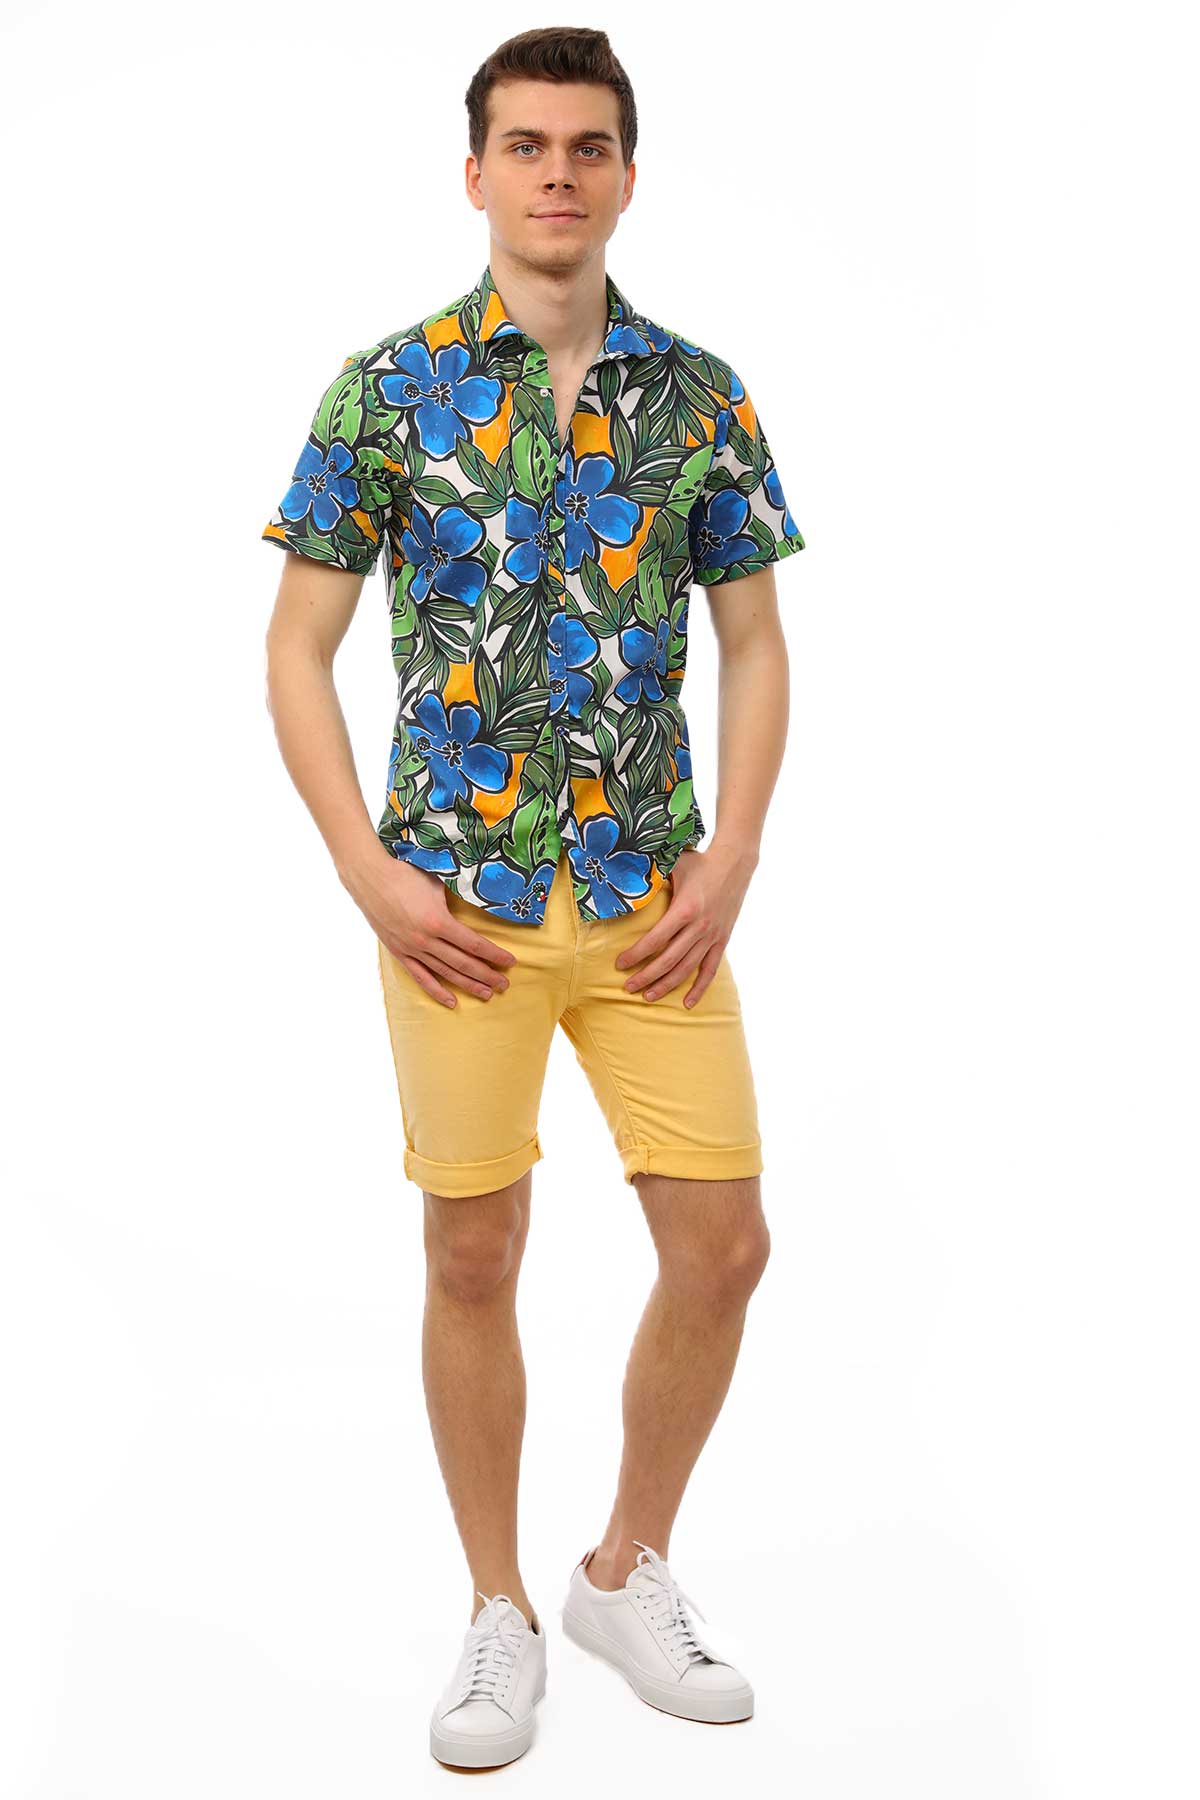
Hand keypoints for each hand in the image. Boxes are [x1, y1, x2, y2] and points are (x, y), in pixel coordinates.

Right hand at [345, 852, 516, 1008]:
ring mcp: (411, 949)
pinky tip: (451, 1002)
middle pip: (463, 963)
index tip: (510, 962)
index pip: (473, 944)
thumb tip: (481, 899)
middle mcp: (425, 940)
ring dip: (468, 985)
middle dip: (487, 975)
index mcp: (438, 921)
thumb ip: (458, 896)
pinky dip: (436, 991)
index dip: (494, 954)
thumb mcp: (438, 882)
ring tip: (487, 993)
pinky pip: (420, 977)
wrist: (369, 876)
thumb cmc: (406, 873)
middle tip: (505, 984)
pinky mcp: (399, 953)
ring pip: (445, 973)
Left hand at [615, 843, 754, 1007]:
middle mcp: (699, 927)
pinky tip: (688, 1003)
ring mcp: (712, 936)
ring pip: (687, 969)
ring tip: (648, 996)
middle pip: (668, 960)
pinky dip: (699, 988)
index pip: (655, 939)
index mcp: (684, 909)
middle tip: (628, 987)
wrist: (735, 863)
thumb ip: (651, 878)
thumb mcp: (672, 866)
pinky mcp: (722, 940)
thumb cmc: (699, 863)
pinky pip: (710, 969)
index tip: (620, 964)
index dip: (636, 954)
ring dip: (666, 985)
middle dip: (645, 976)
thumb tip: (623, 882)